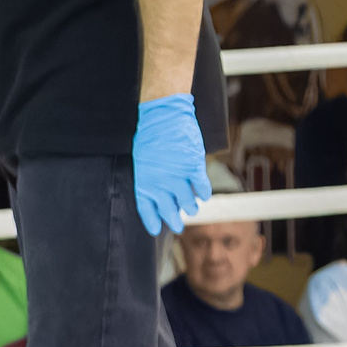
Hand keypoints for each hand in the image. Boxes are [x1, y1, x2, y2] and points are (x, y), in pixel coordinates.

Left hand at [132, 93, 209, 234]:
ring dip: (190, 207)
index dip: (152, 221)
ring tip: (191, 210)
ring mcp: (178, 176)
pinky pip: (202, 187)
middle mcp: (160, 183)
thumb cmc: (150, 136)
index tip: (155, 230)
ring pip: (187, 201)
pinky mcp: (194, 167)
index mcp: (144, 181)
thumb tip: (159, 192)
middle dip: (173, 222)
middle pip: (168, 210)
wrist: (164, 116)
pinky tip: (203, 196)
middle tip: (177, 229)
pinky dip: (203, 193)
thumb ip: (150, 177)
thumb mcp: (142, 160)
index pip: (147, 209)